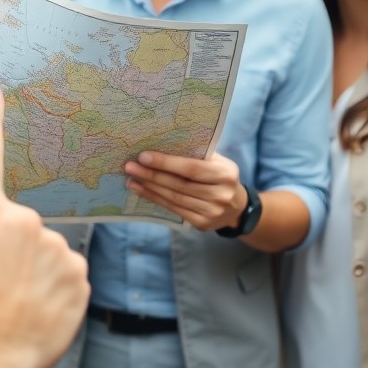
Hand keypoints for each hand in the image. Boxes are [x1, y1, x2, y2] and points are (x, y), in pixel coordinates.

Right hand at [0, 83, 89, 367]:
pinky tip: (35, 310)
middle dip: (6, 246)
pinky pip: (66, 272)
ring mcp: (57, 248)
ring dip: (32, 269)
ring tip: (12, 303)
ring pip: (43, 250)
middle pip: (16, 224)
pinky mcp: (80, 275)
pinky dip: (53, 288)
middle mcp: (25, 222)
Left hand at [124, 151, 245, 231]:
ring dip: (149, 188)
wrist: (237, 207)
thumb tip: (160, 144)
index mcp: (225, 174)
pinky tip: (142, 191)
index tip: (143, 156)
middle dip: (151, 175)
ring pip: (174, 198)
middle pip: (179, 184)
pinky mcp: (202, 224)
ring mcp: (212, 211)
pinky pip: (174, 209)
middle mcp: (220, 194)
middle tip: (130, 167)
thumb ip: (196, 154)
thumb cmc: (219, 176)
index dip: (166, 163)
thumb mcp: (216, 162)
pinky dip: (155, 199)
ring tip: (131, 179)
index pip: (191, 168)